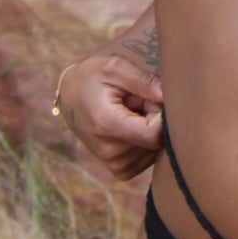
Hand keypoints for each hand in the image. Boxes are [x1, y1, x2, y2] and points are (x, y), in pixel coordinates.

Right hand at [55, 46, 163, 180]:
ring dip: (151, 130)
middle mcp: (110, 151)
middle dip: (156, 119)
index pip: (155, 134)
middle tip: (138, 101)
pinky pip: (150, 157)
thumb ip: (143, 80)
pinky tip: (131, 127)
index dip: (162, 115)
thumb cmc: (94, 78)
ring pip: (156, 150)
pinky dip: (147, 141)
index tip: (152, 98)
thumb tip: (167, 96)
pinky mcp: (121, 171)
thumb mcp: (115, 67)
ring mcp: (115, 164)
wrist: (70, 99)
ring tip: (131, 113)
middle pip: (157, 141)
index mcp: (107, 124)